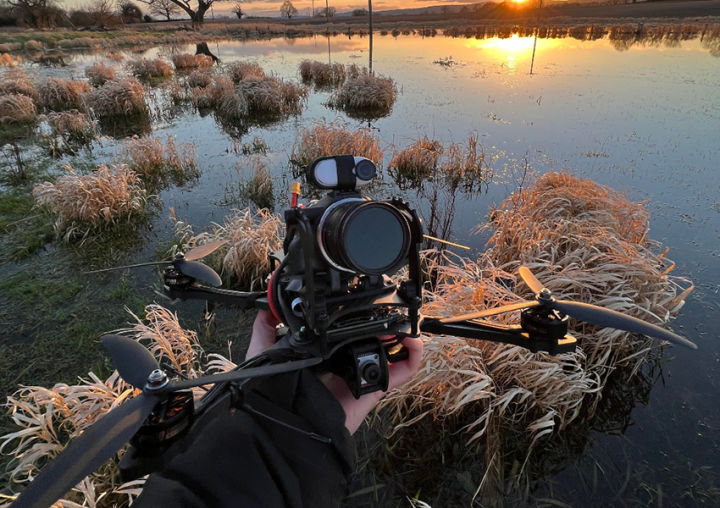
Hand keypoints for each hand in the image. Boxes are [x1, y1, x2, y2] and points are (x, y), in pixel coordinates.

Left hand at [246, 312, 423, 434]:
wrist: (290, 425)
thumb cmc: (275, 392)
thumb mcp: (266, 354)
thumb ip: (266, 331)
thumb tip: (266, 307)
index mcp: (323, 360)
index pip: (346, 338)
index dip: (359, 324)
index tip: (365, 307)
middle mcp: (344, 368)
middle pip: (373, 344)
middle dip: (384, 328)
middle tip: (387, 312)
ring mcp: (362, 379)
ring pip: (391, 357)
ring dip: (401, 338)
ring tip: (403, 324)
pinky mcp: (374, 391)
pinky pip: (400, 375)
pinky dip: (413, 358)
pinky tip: (413, 342)